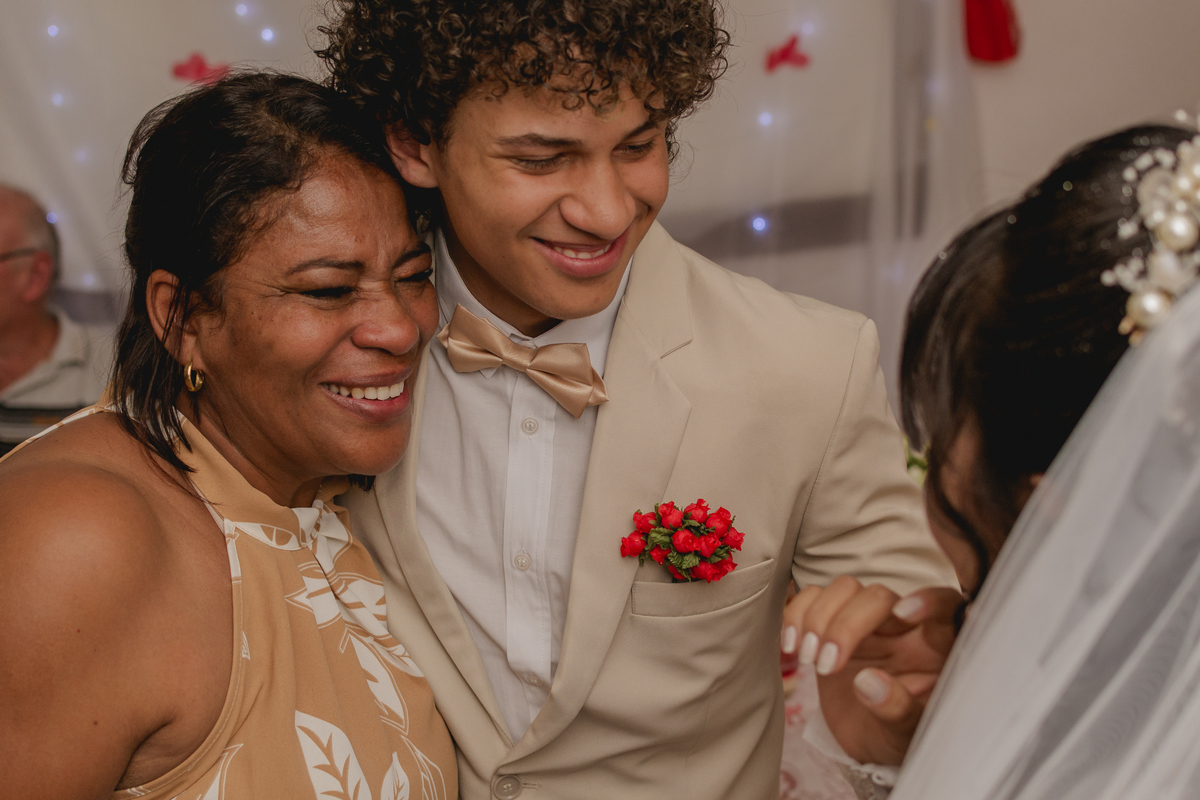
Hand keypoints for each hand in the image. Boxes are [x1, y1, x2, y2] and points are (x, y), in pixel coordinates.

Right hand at [782, 577, 962, 763]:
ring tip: (808, 659)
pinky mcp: (832, 622)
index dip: (928, 600)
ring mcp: (866, 621)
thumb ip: (898, 711)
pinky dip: (796, 615)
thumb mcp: (907, 736)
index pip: (944, 604)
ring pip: (845, 589)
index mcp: (936, 647)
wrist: (869, 741)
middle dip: (847, 625)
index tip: (905, 614)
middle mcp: (903, 626)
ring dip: (819, 618)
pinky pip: (812, 597)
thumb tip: (869, 682)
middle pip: (879, 596)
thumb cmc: (898, 736)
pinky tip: (791, 646)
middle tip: (827, 664)